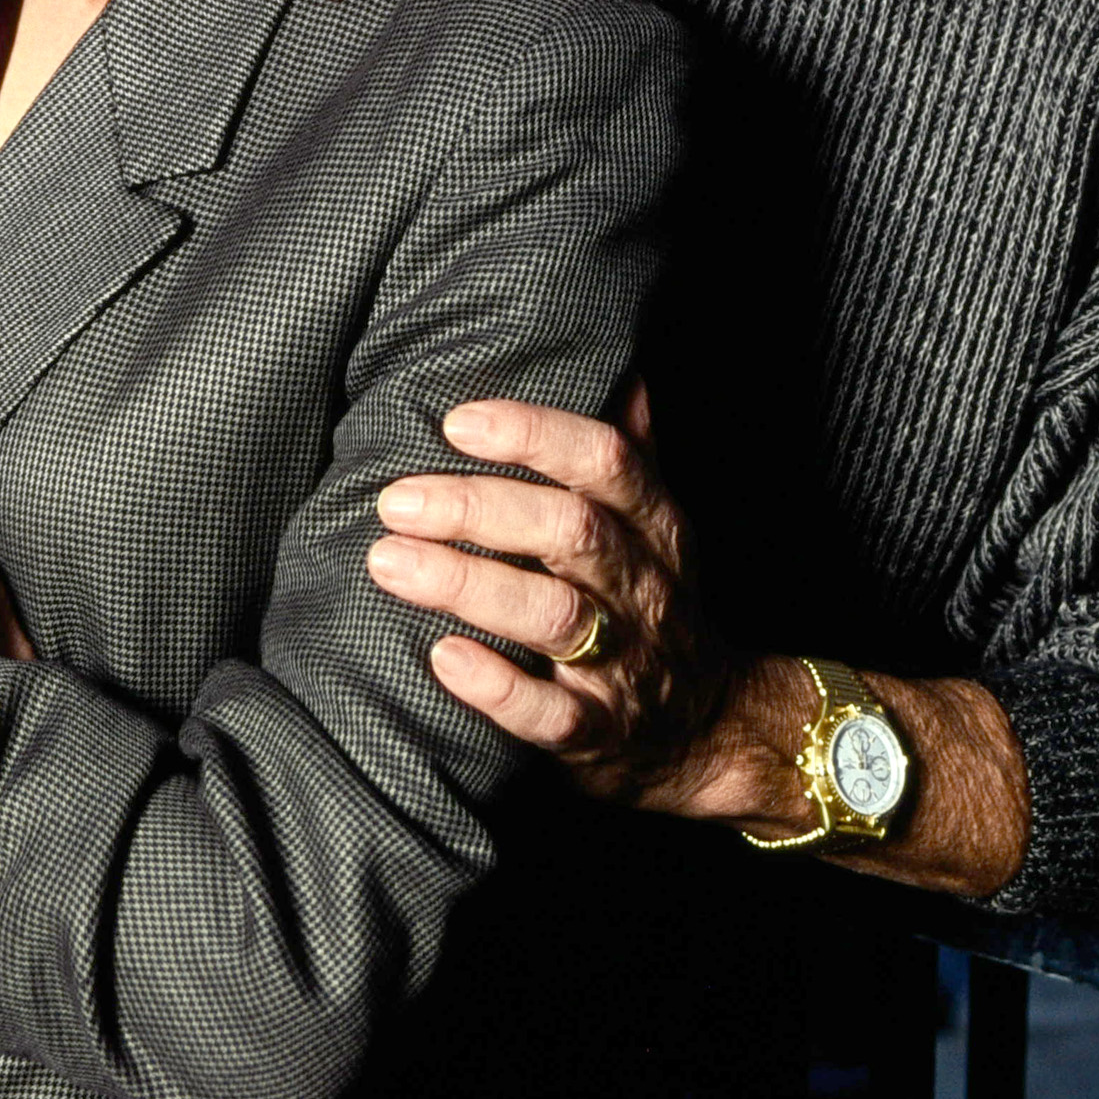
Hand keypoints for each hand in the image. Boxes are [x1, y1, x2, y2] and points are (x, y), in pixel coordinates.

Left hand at [364, 383, 735, 809]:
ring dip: (468, 584)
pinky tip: (443, 657)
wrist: (709, 730)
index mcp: (656, 526)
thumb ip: (631, 449)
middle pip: (572, 531)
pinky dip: (497, 688)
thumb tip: (619, 365)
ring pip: (554, 616)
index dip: (535, 434)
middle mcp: (646, 588)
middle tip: (395, 499)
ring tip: (389, 561)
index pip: (606, 461)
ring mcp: (627, 663)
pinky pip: (553, 714)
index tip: (457, 422)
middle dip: (480, 508)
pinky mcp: (600, 734)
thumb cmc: (653, 603)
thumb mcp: (656, 525)